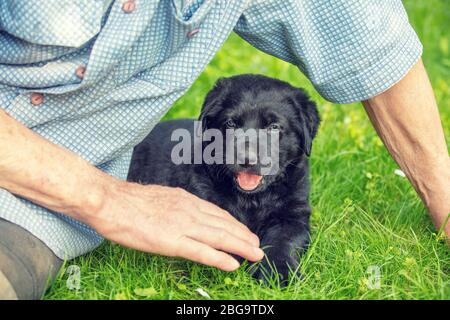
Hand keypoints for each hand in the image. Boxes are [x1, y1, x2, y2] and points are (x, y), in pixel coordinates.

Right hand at [89, 181, 263, 270]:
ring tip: (254, 254)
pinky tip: (233, 264)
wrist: (111, 201)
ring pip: (219, 237)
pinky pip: (202, 251)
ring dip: (240, 246)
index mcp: (186, 200)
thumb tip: (185, 215)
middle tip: (257, 245)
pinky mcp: (172, 241)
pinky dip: (220, 258)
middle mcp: (189, 211)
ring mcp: (182, 225)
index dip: (234, 224)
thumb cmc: (130, 201)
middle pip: (224, 225)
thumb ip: (176, 207)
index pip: (217, 213)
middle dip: (243, 236)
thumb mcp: (161, 197)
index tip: (244, 231)